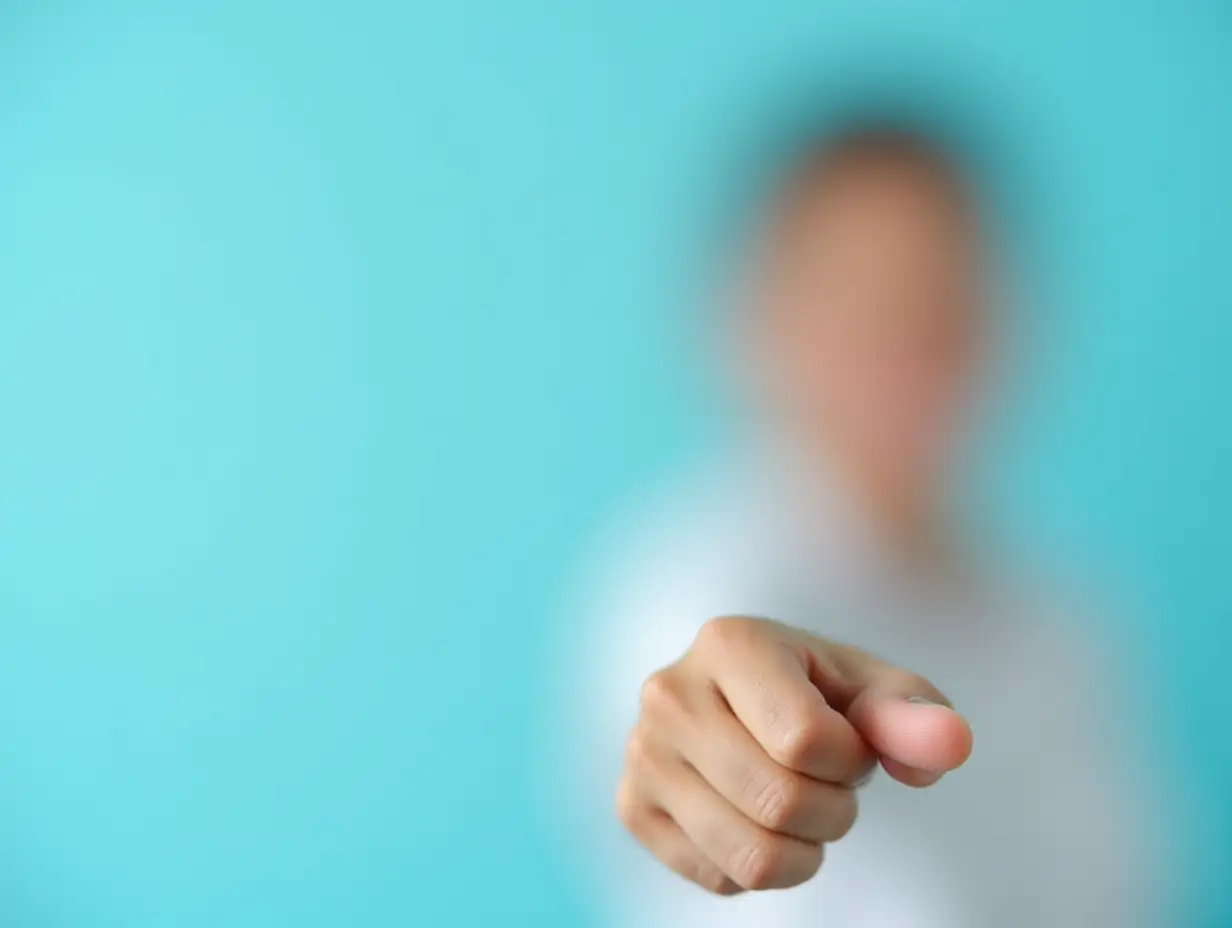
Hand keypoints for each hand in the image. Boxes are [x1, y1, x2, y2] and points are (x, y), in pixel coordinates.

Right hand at [616, 616, 973, 894]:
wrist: (744, 704)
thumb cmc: (820, 694)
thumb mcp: (873, 691)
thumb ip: (915, 714)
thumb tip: (953, 744)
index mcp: (727, 641)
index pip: (807, 740)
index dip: (852, 760)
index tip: (848, 740)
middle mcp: (668, 692)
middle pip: (779, 802)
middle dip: (834, 809)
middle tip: (829, 782)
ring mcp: (643, 753)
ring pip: (751, 856)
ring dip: (804, 849)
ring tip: (799, 805)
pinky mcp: (632, 807)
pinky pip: (720, 879)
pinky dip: (759, 869)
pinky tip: (755, 819)